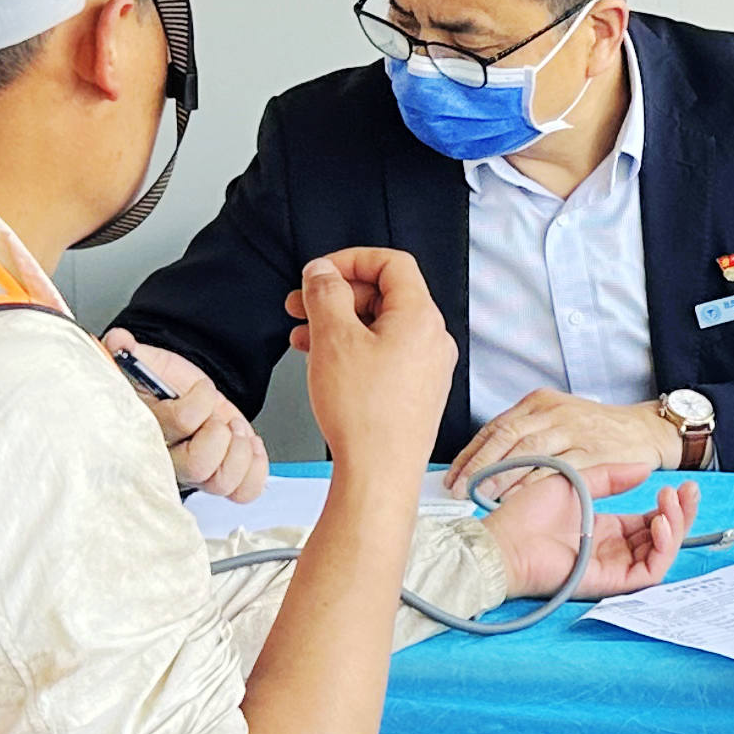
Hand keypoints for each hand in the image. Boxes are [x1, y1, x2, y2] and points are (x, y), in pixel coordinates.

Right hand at [107, 329, 266, 501]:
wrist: (188, 394)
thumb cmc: (164, 384)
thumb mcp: (145, 362)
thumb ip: (129, 352)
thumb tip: (119, 341)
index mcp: (146, 430)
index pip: (179, 423)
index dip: (200, 403)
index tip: (202, 389)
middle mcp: (169, 459)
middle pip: (198, 466)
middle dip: (219, 434)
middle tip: (221, 419)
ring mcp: (197, 473)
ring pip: (222, 483)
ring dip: (240, 451)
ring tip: (236, 430)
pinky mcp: (222, 476)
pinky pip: (243, 492)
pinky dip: (256, 470)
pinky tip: (249, 445)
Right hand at [286, 249, 457, 481]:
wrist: (380, 473)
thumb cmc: (364, 413)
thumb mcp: (334, 339)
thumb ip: (326, 294)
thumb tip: (322, 272)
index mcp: (421, 316)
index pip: (393, 264)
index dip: (352, 260)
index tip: (320, 272)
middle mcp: (433, 338)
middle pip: (385, 295)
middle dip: (338, 294)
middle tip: (300, 303)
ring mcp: (427, 367)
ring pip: (381, 327)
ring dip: (340, 323)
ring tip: (302, 334)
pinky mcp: (416, 391)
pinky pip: (385, 354)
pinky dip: (353, 349)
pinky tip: (322, 361)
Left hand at [449, 389, 680, 491]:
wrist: (644, 429)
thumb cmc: (597, 430)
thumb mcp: (558, 419)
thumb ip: (525, 434)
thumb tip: (484, 460)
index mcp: (540, 402)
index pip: (495, 426)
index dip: (471, 453)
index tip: (452, 476)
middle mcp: (554, 412)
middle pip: (506, 437)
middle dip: (478, 465)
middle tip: (458, 489)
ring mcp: (574, 430)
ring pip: (529, 452)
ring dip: (502, 476)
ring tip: (480, 495)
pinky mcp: (593, 451)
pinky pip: (558, 469)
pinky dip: (535, 484)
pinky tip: (518, 499)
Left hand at [481, 472, 701, 601]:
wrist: (504, 540)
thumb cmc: (527, 514)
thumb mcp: (577, 482)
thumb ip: (611, 477)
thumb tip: (645, 469)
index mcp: (605, 530)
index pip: (650, 522)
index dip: (670, 506)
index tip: (680, 485)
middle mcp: (613, 550)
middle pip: (662, 538)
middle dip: (681, 514)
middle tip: (688, 490)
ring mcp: (613, 567)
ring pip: (661, 555)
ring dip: (675, 527)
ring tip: (670, 503)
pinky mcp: (609, 582)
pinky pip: (649, 572)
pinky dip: (662, 549)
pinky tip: (659, 523)